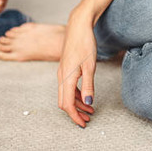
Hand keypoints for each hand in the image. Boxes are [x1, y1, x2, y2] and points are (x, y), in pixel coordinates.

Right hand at [57, 4, 96, 126]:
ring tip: (90, 109)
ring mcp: (62, 72)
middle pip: (64, 102)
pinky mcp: (66, 68)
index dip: (75, 116)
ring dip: (77, 104)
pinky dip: (76, 95)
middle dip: (75, 113)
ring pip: (66, 95)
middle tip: (88, 119)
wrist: (78, 26)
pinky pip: (68, 87)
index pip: (67, 104)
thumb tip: (88, 103)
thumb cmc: (85, 43)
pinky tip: (86, 96)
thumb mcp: (90, 66)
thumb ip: (88, 85)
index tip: (83, 124)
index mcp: (66, 77)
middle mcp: (61, 77)